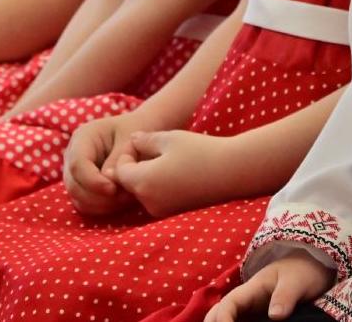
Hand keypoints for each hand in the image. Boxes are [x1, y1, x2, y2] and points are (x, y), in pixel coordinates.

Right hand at [62, 112, 148, 215]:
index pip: (77, 164)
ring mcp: (76, 173)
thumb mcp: (130, 140)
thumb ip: (117, 160)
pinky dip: (103, 208)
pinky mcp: (84, 187)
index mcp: (83, 137)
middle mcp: (73, 156)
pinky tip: (123, 201)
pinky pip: (87, 205)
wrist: (142, 134)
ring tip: (127, 198)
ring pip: (79, 199)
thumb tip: (108, 183)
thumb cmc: (138, 129)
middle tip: (126, 197)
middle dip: (99, 197)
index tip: (114, 189)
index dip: (93, 181)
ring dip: (103, 205)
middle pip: (74, 186)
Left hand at [111, 129, 233, 217]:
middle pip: (130, 184)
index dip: (127, 154)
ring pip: (144, 191)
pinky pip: (158, 198)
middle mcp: (149, 202)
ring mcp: (162, 211)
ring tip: (168, 159)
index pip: (118, 171)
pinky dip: (161, 186)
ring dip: (149, 176)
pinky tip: (179, 172)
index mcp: (143, 182)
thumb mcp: (169, 139)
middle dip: (136, 166)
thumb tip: (132, 140)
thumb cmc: (200, 151)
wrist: (233, 172)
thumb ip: (145, 141)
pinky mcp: (175, 213)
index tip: (143, 142)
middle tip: (154, 148)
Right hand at [205, 254, 332, 321]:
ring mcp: (250, 311)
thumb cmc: (302, 272)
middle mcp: (245, 301)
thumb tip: (275, 316)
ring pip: (226, 320)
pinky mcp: (257, 318)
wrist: (310, 267)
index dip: (223, 320)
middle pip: (217, 314)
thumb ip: (285, 296)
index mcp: (251, 289)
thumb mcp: (296, 282)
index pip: (228, 305)